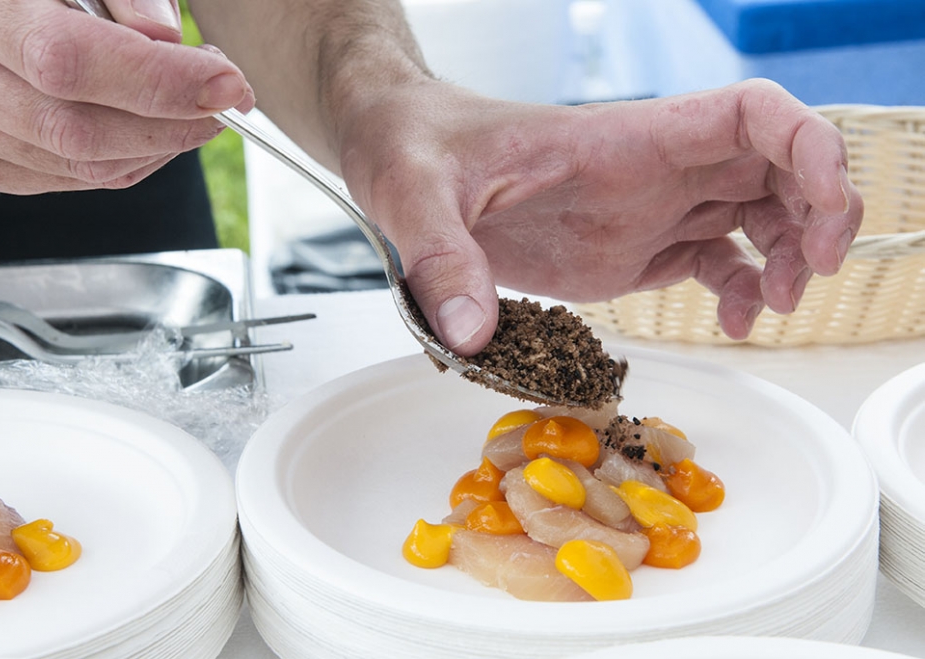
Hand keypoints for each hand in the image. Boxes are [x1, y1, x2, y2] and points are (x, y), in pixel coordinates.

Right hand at [0, 0, 252, 193]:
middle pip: (74, 129)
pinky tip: (151, 129)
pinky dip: (125, 161)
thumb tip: (167, 40)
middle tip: (223, 96)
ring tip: (193, 104)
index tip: (226, 82)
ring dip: (157, 145)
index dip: (158, 81)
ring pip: (76, 163)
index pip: (64, 59)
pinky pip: (63, 177)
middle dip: (172, 123)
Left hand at [338, 78, 862, 353]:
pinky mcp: (628, 245)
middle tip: (812, 274)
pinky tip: (736, 322)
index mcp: (620, 138)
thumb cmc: (410, 143)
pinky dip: (741, 287)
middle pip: (774, 166)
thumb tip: (470, 335)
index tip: (824, 202)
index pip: (749, 113)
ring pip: (754, 212)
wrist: (398, 146)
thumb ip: (444, 256)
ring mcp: (644, 208)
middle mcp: (650, 169)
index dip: (807, 146)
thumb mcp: (415, 192)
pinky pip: (711, 256)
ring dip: (787, 254)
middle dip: (818, 211)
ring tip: (774, 306)